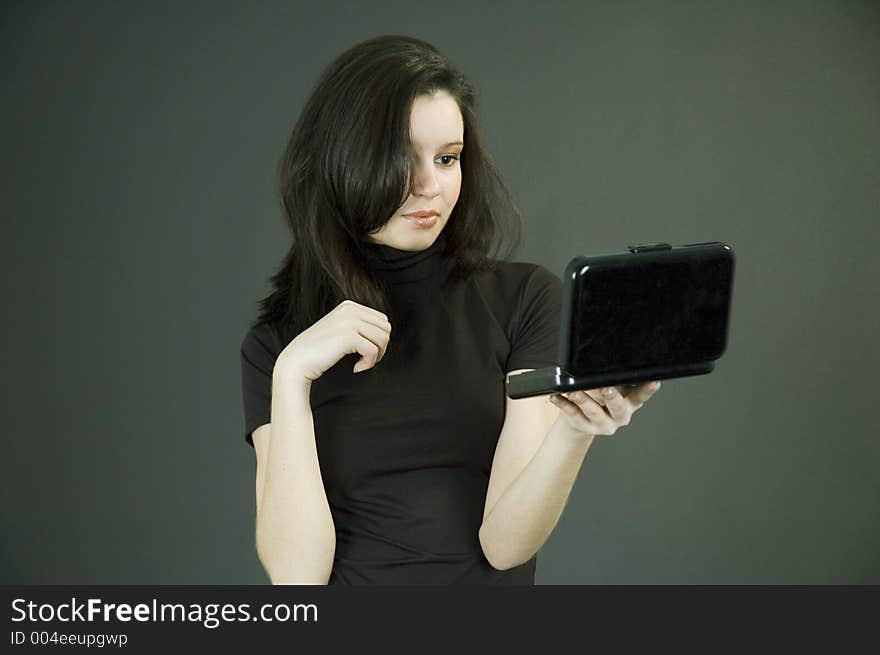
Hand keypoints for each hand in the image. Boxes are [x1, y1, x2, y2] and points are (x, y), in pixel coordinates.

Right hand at [274, 299, 391, 382]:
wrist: (297, 361)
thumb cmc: (318, 351)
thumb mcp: (340, 329)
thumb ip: (358, 325)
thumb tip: (385, 331)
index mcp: (349, 306)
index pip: (382, 320)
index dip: (379, 339)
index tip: (366, 351)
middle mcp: (350, 310)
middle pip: (386, 328)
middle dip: (380, 347)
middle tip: (366, 359)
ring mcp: (349, 321)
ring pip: (383, 339)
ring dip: (376, 356)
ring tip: (361, 363)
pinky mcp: (348, 336)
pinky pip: (373, 351)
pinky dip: (368, 364)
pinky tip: (356, 368)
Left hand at [548, 381, 660, 437]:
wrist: (581, 422)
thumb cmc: (600, 398)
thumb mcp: (613, 388)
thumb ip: (616, 377)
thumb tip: (617, 353)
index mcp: (629, 405)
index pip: (640, 397)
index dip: (648, 390)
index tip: (654, 381)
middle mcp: (618, 417)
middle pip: (617, 407)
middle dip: (611, 397)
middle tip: (606, 388)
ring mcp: (601, 424)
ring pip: (592, 411)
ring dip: (583, 399)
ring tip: (573, 390)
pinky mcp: (583, 426)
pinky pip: (572, 414)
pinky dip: (563, 404)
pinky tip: (555, 397)